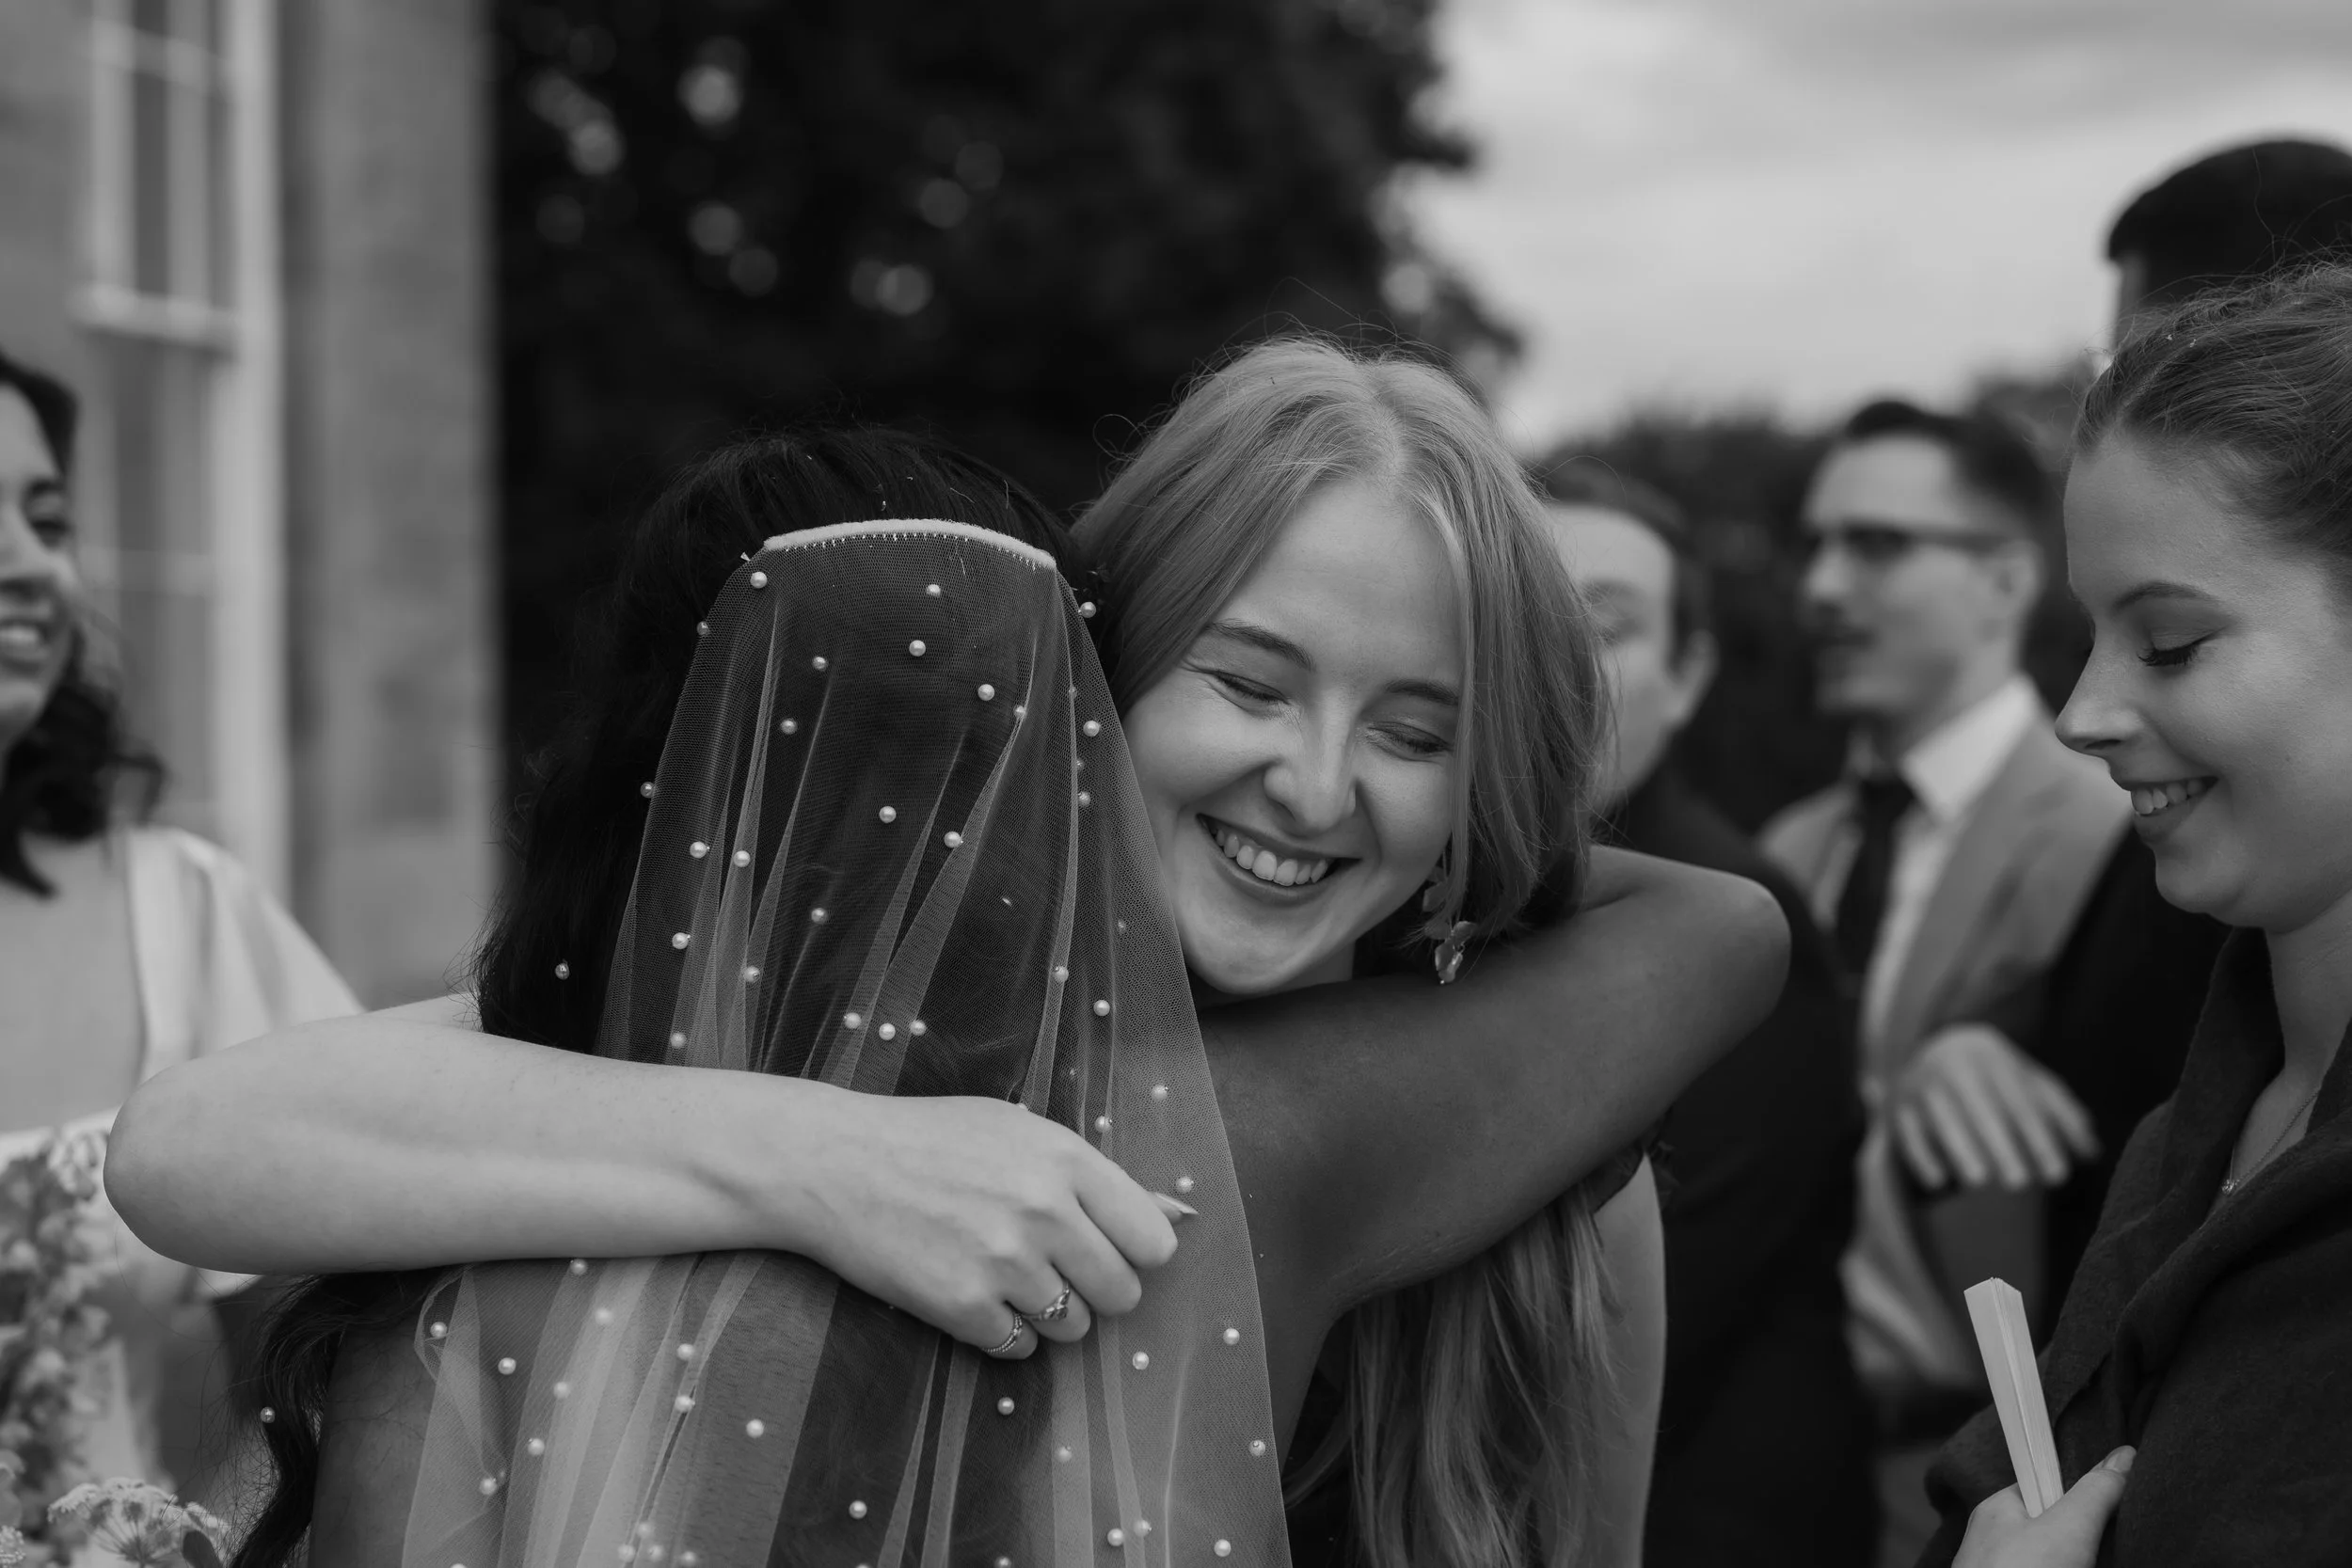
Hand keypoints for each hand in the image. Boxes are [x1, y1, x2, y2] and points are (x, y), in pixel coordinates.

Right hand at [796, 1093, 1179, 1358]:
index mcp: (1066, 1159)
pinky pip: (1021, 1349)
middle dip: (1095, 1289)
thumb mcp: (1021, 1131)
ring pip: (1074, 1327)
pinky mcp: (963, 1306)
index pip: (1154, 1241)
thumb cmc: (931, 1140)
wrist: (832, 1163)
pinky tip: (973, 1293)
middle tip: (1052, 1266)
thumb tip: (1180, 1214)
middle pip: (1122, 1293)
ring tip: (1005, 1275)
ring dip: (1050, 1314)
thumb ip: (1098, 1177)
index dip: (1134, 1251)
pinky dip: (1003, 1332)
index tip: (1106, 1246)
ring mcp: (1003, 1262)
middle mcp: (1044, 1210)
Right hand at [1891, 1024, 2098, 1189]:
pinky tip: (1938, 1181)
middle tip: (2020, 1183)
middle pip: (1981, 1108)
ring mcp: (1923, 1083)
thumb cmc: (1998, 1077)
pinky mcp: (1899, 1105)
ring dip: (1960, 1148)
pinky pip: (1909, 1131)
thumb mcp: (2031, 1084)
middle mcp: (1955, 1065)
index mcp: (1993, 1058)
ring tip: (1980, 1181)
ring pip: (1942, 1117)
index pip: (2021, 1103)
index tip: (2057, 1176)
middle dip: (2000, 1146)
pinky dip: (1921, 1155)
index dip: (2040, 1140)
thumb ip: (2062, 1115)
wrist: (1936, 1046)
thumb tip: (2092, 1153)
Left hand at [1955, 1447, 2132, 1567]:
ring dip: (2089, 1560)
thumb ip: (2095, 1492)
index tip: (2119, 1496)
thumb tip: (2125, 1454)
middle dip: (2089, 1535)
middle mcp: (1997, 1542)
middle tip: (2124, 1535)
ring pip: (2060, 1558)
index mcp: (1998, 1510)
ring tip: (2111, 1560)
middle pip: (2057, 1527)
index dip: (2084, 1491)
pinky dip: (2078, 1567)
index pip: (2047, 1486)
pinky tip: (2099, 1567)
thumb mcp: (2067, 1527)